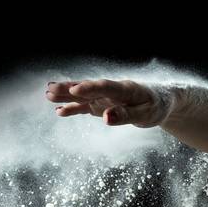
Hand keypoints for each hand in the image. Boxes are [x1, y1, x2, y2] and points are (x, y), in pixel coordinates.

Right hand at [44, 78, 173, 127]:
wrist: (160, 101)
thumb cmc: (156, 107)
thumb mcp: (146, 114)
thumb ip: (126, 115)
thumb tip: (106, 119)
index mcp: (125, 90)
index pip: (105, 87)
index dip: (91, 88)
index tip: (75, 89)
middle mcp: (111, 91)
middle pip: (88, 89)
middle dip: (70, 89)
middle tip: (50, 89)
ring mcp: (105, 97)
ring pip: (83, 95)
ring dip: (66, 95)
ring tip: (48, 94)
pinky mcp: (102, 105)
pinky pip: (86, 106)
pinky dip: (73, 108)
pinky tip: (59, 111)